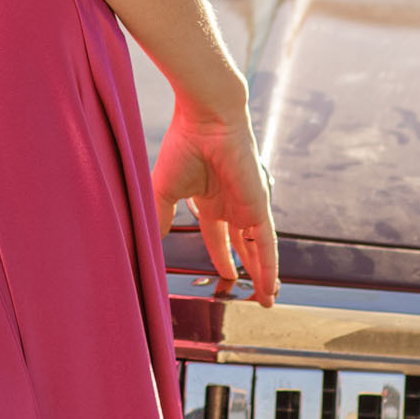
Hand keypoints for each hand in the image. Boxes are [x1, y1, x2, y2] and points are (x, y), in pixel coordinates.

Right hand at [151, 94, 278, 306]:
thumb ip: (161, 217)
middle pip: (242, 245)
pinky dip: (268, 267)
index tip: (222, 274)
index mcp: (209, 198)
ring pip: (258, 249)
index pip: (217, 235)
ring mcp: (246, 206)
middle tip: (247, 291)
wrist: (206, 120)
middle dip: (245, 268)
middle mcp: (231, 204)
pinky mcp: (258, 207)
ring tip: (265, 299)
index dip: (220, 256)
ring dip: (261, 274)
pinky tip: (268, 287)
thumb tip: (151, 242)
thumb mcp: (164, 191)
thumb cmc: (184, 145)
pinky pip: (266, 245)